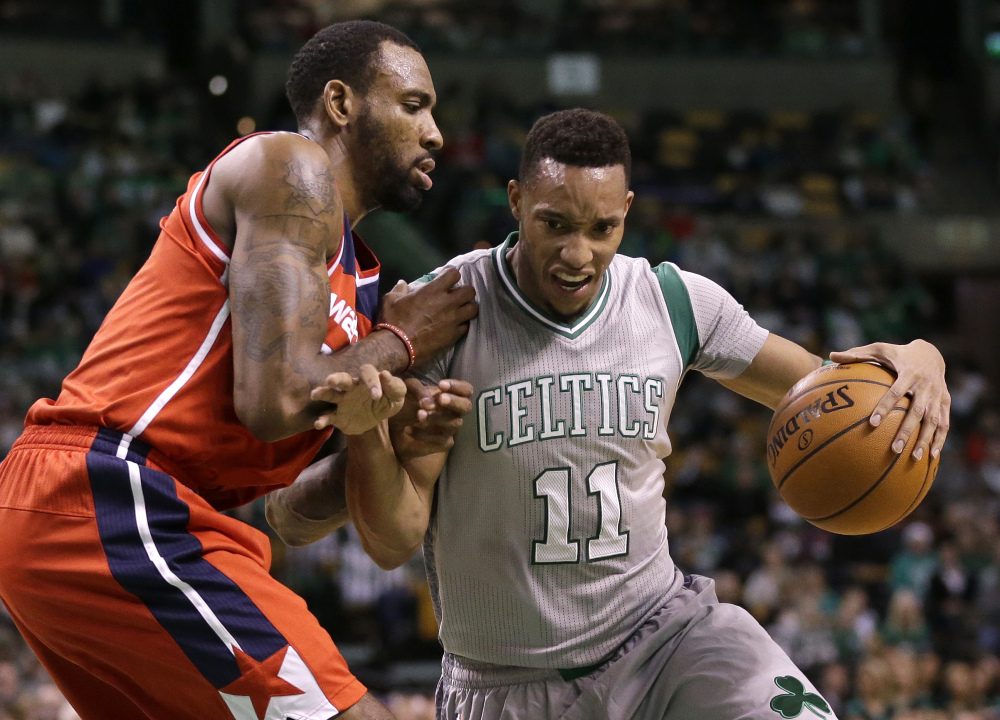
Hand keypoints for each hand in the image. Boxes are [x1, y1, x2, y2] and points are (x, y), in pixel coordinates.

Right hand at [311, 364, 405, 434]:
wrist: (377, 420)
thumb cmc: (387, 401)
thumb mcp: (397, 396)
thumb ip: (395, 386)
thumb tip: (385, 374)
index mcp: (368, 380)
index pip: (367, 373)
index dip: (372, 382)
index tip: (377, 396)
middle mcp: (352, 388)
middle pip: (343, 379)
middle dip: (336, 379)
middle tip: (330, 380)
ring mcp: (343, 401)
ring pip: (331, 394)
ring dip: (323, 393)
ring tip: (315, 394)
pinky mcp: (339, 416)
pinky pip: (329, 416)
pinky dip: (323, 419)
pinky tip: (318, 423)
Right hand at [378, 268, 477, 366]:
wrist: (396, 347)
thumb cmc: (392, 321)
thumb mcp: (390, 300)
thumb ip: (399, 289)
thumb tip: (402, 283)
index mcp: (432, 291)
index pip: (454, 274)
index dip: (451, 276)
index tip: (446, 281)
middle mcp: (447, 303)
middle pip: (470, 291)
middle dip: (465, 292)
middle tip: (457, 297)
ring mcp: (453, 320)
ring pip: (473, 309)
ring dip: (468, 308)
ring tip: (460, 312)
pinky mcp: (454, 335)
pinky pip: (466, 327)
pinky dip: (462, 326)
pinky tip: (455, 327)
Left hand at [389, 378, 473, 463]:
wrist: (398, 426)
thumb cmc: (409, 402)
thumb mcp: (410, 390)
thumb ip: (418, 390)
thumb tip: (427, 403)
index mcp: (451, 396)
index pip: (466, 390)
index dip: (457, 386)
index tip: (440, 385)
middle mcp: (455, 412)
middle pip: (467, 406)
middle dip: (454, 401)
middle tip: (440, 399)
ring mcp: (451, 428)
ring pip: (453, 423)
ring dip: (437, 417)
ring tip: (419, 414)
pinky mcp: (444, 443)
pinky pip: (440, 439)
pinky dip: (423, 434)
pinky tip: (408, 429)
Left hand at [829, 339, 949, 459]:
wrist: (932, 353)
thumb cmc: (899, 353)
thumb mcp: (880, 349)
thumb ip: (857, 354)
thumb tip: (831, 355)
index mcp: (909, 373)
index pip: (895, 392)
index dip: (884, 407)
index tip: (872, 423)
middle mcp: (926, 385)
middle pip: (917, 411)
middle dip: (906, 431)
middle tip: (894, 449)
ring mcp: (938, 395)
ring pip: (933, 420)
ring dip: (925, 439)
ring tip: (913, 457)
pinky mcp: (946, 402)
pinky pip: (945, 423)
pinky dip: (940, 439)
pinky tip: (933, 456)